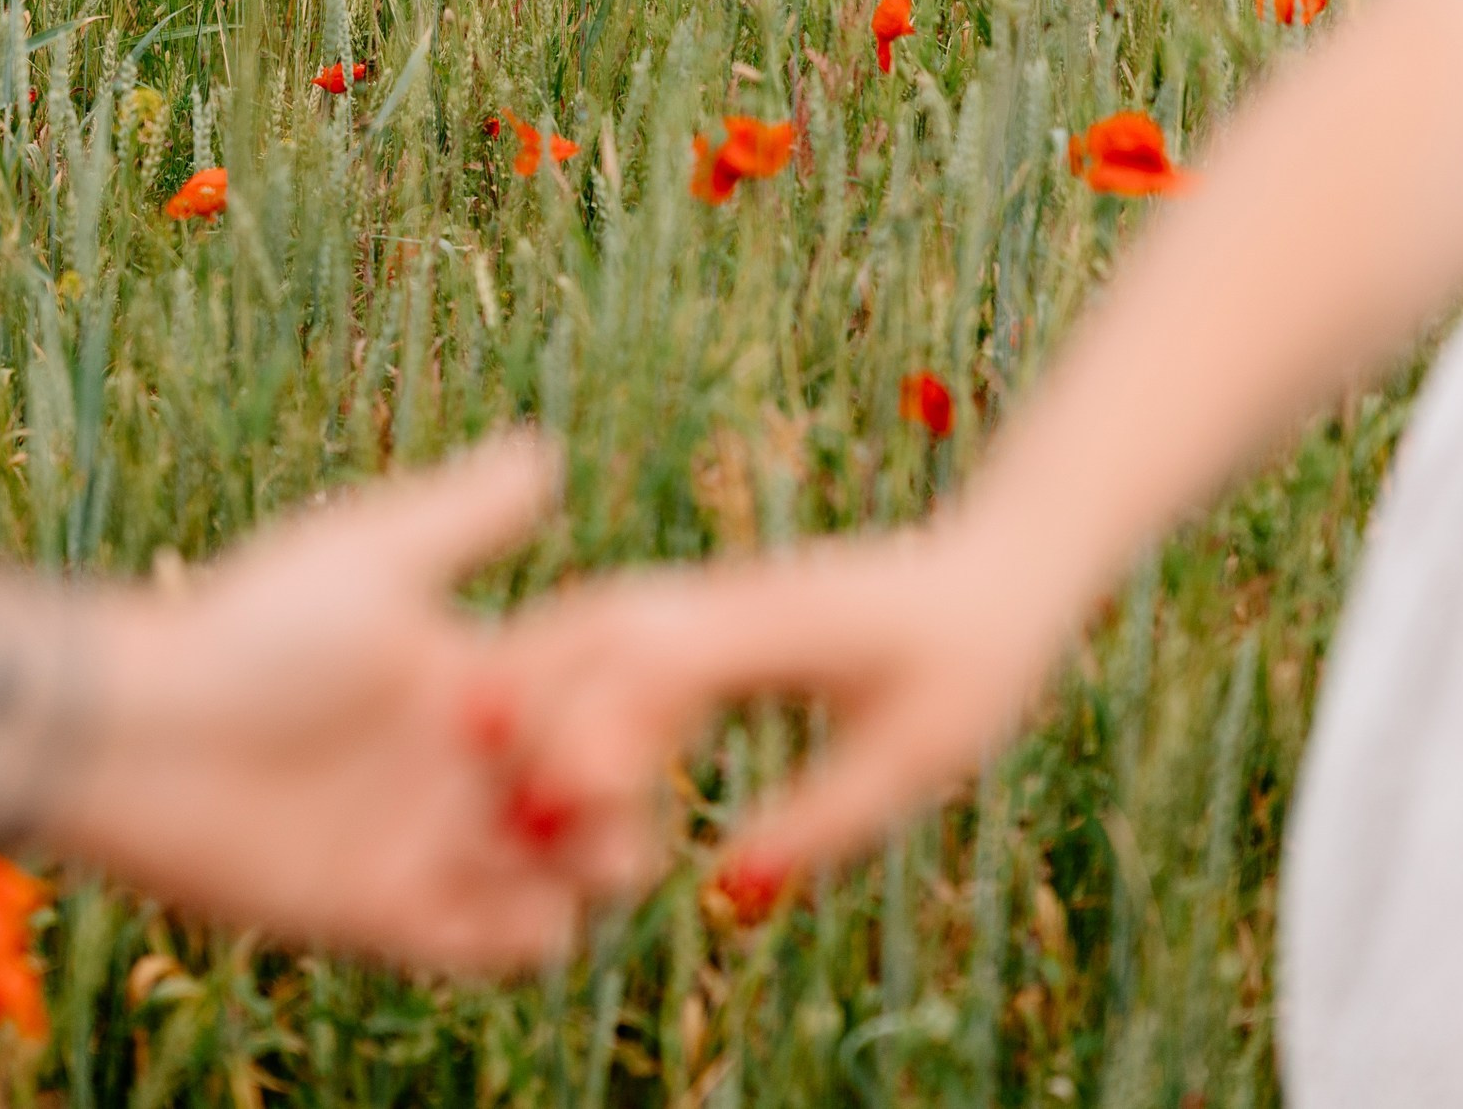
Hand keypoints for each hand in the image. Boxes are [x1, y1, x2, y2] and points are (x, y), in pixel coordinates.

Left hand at [46, 432, 579, 972]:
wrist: (129, 735)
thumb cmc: (240, 631)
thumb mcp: (366, 560)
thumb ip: (463, 515)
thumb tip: (547, 449)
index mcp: (472, 676)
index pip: (596, 701)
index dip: (632, 705)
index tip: (637, 697)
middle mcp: (462, 765)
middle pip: (602, 798)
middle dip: (625, 796)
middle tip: (588, 783)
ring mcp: (431, 843)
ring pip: (567, 881)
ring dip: (586, 866)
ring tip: (552, 834)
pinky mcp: (390, 915)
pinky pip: (500, 949)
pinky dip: (532, 935)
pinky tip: (515, 895)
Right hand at [488, 529, 1069, 914]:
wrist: (1000, 572)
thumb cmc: (973, 667)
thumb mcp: (916, 756)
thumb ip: (824, 819)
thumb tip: (731, 890)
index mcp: (786, 625)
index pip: (670, 662)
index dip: (599, 721)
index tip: (547, 792)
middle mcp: (734, 597)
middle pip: (606, 624)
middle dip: (532, 684)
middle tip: (462, 752)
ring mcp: (716, 593)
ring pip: (599, 614)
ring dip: (532, 664)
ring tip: (462, 733)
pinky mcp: (711, 606)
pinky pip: (621, 625)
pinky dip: (562, 662)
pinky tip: (518, 712)